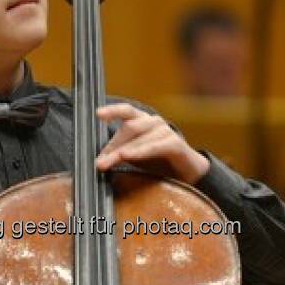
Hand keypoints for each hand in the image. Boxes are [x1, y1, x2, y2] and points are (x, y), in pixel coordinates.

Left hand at [95, 104, 210, 183]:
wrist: (186, 174)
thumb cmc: (157, 161)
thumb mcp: (134, 156)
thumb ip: (117, 154)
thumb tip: (98, 161)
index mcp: (142, 121)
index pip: (126, 111)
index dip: (113, 110)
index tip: (98, 113)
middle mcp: (154, 122)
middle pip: (129, 127)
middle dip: (113, 146)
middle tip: (100, 162)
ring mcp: (166, 131)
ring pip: (139, 138)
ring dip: (123, 151)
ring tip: (109, 162)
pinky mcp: (176, 144)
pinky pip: (155, 146)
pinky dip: (141, 151)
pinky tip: (129, 156)